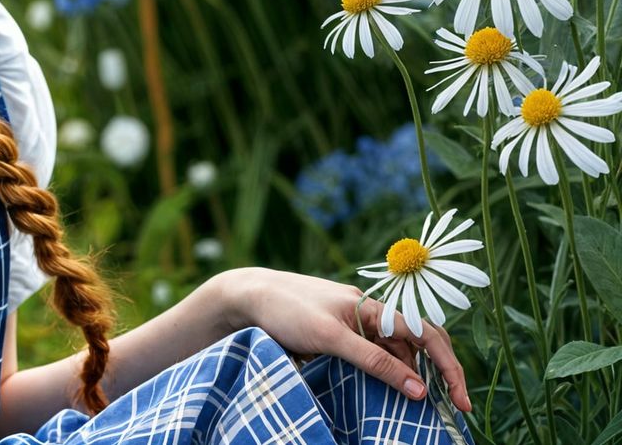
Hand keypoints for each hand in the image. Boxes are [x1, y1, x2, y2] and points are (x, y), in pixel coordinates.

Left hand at [222, 266, 471, 415]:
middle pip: (418, 343)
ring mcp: (354, 323)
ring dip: (412, 377)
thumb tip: (419, 390)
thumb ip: (374, 362)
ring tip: (423, 409)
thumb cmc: (286, 310)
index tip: (459, 401)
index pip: (426, 335)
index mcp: (372, 307)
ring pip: (397, 352)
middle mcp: (369, 313)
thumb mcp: (331, 338)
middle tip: (453, 408)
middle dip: (440, 373)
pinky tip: (390, 393)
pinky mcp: (338, 335)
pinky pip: (374, 355)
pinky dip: (388, 374)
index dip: (449, 368)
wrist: (246, 296)